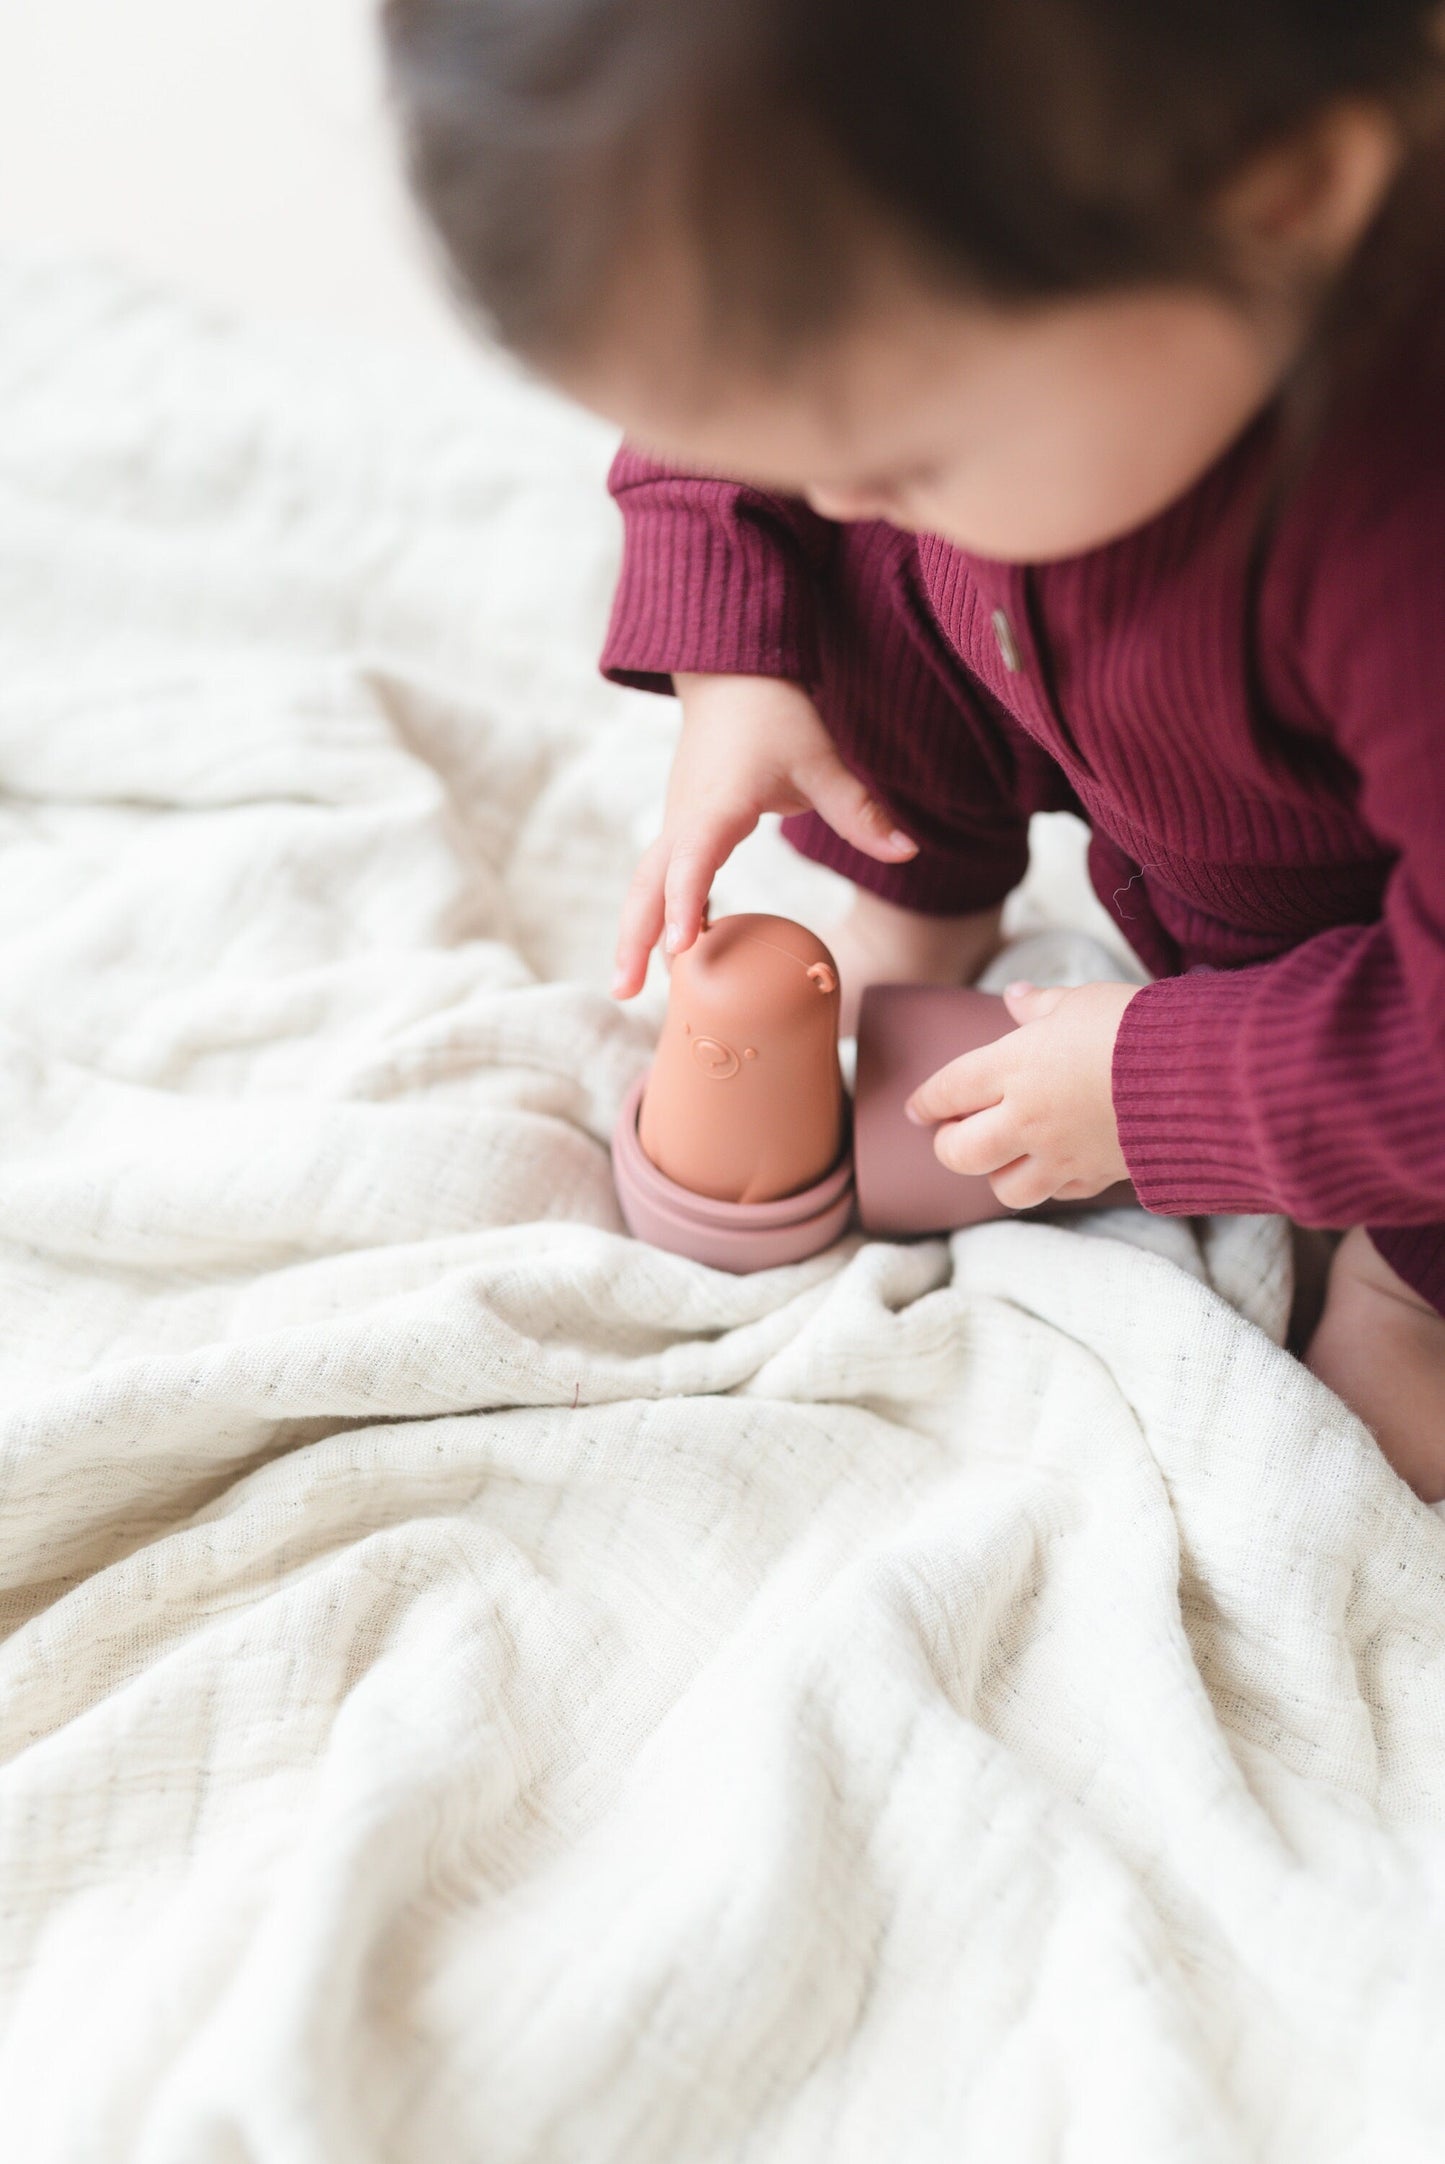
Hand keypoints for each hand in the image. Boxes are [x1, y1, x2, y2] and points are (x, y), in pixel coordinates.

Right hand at [612, 673, 916, 997]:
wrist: (732, 675)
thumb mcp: (822, 759)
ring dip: (635, 933)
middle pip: (647, 885)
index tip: (682, 948)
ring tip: (628, 988)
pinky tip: (673, 954)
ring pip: (646, 884)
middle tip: (623, 991)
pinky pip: (663, 878)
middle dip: (632, 938)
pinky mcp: (682, 828)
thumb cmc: (774, 714)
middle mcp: (685, 818)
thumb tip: (909, 852)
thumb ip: (860, 810)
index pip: (693, 861)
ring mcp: (677, 823)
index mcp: (717, 804)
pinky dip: (661, 914)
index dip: (685, 905)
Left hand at [904, 979, 1138, 1208]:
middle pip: (960, 1152)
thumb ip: (1041, 1005)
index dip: (926, 1102)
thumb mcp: (1082, 1001)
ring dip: (995, 1173)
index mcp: (1014, 1066)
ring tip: (1003, 1154)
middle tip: (954, 1134)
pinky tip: (1055, 1164)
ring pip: (1003, 1188)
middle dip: (948, 1146)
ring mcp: (1061, 1154)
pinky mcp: (1097, 1176)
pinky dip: (1049, 1184)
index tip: (916, 1110)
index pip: (949, 1090)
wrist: (1198, 1076)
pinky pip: (1057, 1194)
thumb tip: (1015, 996)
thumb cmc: (1137, 1027)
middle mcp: (1027, 1118)